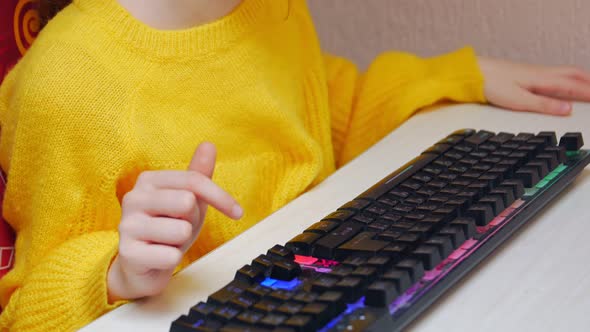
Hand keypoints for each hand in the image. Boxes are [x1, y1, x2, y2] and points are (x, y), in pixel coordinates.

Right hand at [107, 142, 242, 300]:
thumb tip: (209, 144)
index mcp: (148, 180)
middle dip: (193, 220)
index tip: (238, 212)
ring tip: (168, 242)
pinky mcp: (127, 253)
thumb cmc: (169, 228)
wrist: (143, 266)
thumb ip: (198, 174)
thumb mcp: (188, 200)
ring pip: (181, 230)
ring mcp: (127, 225)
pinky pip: (171, 256)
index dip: (220, 197)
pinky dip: (173, 260)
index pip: (193, 181)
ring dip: (182, 242)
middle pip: (187, 202)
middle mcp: (133, 198)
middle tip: (180, 228)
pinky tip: (159, 257)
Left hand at [478, 56, 589, 114]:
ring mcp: (534, 72)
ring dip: (579, 79)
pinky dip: (566, 78)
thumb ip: (543, 105)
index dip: (589, 93)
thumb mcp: (519, 100)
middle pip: (573, 75)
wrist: (474, 72)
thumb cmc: (492, 84)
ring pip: (564, 73)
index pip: (573, 86)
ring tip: (587, 86)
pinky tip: (562, 83)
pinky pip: (554, 74)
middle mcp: (541, 73)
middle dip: (588, 83)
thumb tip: (567, 109)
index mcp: (542, 79)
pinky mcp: (526, 73)